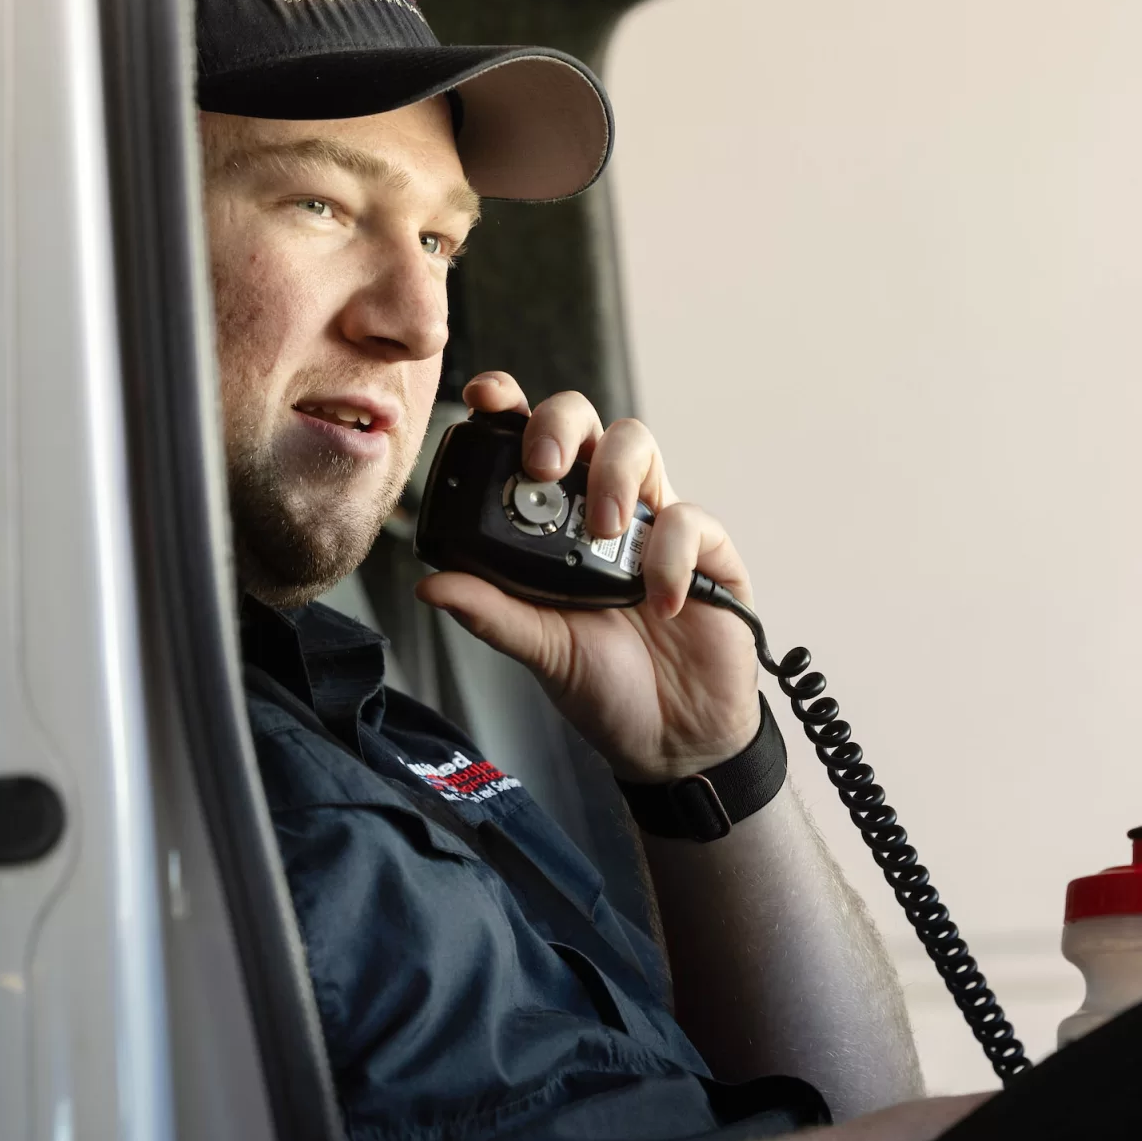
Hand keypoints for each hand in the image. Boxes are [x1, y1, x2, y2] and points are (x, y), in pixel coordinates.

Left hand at [414, 372, 760, 782]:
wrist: (672, 742)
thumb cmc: (604, 687)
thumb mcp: (538, 649)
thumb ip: (491, 613)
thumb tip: (432, 585)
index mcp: (553, 525)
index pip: (529, 444)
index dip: (508, 407)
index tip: (482, 398)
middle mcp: (603, 509)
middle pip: (586, 423)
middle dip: (560, 425)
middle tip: (542, 466)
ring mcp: (657, 524)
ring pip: (640, 445)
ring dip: (615, 477)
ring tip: (605, 532)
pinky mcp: (709, 553)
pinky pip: (693, 521)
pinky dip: (672, 556)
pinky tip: (659, 603)